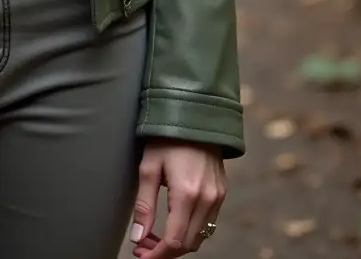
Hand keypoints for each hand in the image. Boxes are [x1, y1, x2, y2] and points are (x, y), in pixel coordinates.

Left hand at [130, 140, 225, 256]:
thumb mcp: (149, 167)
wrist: (195, 115)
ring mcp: (218, 197)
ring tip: (155, 236)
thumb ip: (144, 205)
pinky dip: (191, 230)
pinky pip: (208, 223)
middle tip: (143, 246)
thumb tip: (138, 238)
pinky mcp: (222, 193)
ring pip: (199, 237)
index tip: (140, 256)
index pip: (174, 241)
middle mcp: (207, 199)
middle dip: (165, 251)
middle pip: (188, 244)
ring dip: (178, 243)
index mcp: (187, 194)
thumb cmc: (167, 138)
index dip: (156, 255)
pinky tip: (174, 222)